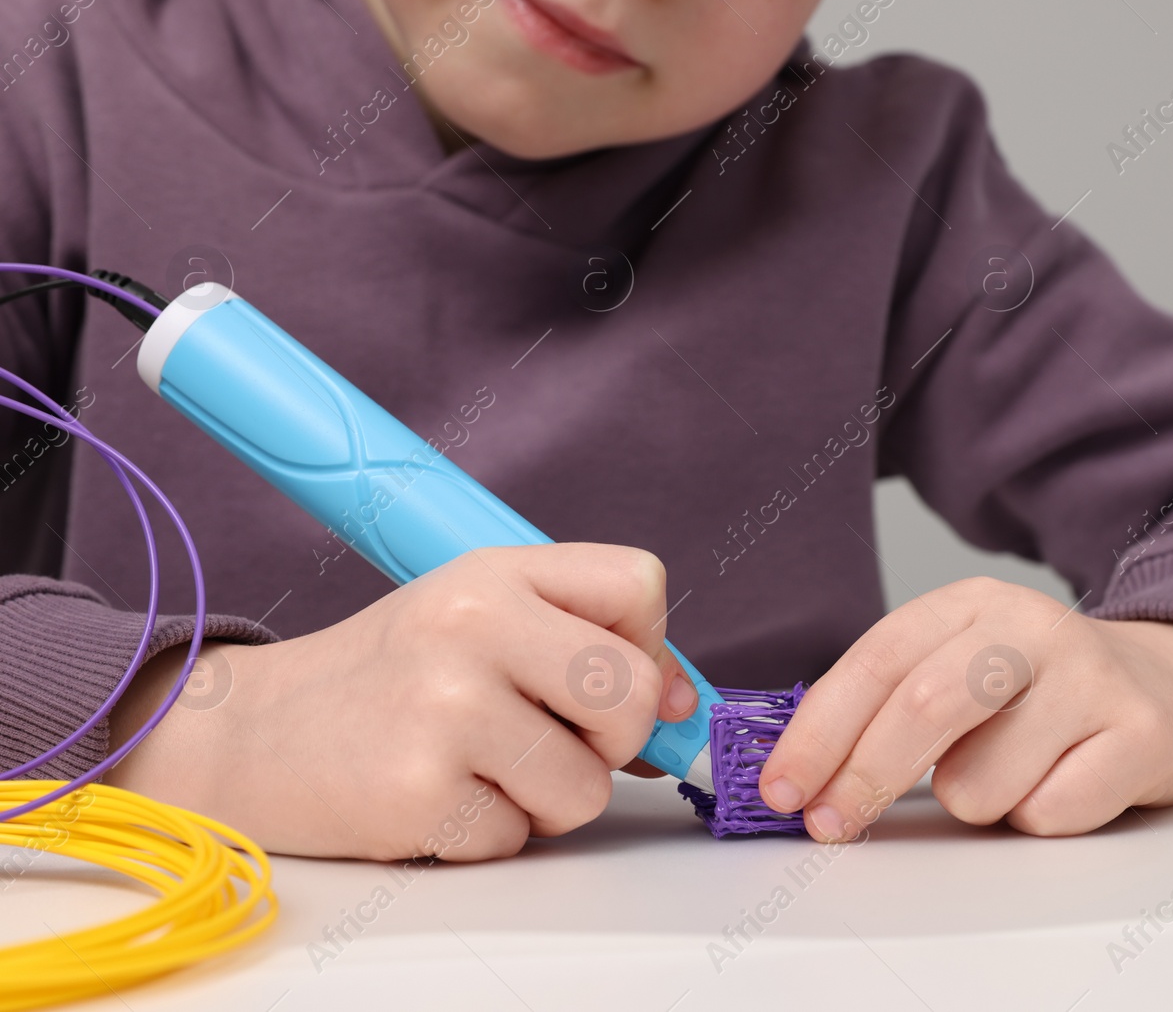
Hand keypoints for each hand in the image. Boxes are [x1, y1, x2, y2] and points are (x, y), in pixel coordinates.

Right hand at [105, 544, 698, 859]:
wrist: (254, 734)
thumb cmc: (393, 677)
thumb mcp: (485, 622)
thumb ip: (588, 644)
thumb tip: (681, 707)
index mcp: (495, 571)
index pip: (641, 583)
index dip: (645, 645)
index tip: (597, 677)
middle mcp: (471, 624)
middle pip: (630, 696)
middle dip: (610, 741)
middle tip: (545, 736)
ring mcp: (444, 708)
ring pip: (587, 787)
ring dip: (546, 798)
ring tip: (477, 766)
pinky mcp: (420, 792)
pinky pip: (520, 836)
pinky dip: (490, 831)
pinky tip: (435, 794)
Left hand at [758, 577, 1172, 840]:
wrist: (1171, 686)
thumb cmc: (1040, 694)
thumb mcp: (961, 669)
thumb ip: (887, 706)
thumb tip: (803, 775)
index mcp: (970, 606)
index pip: (876, 663)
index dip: (819, 733)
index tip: (783, 789)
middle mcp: (1030, 627)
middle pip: (924, 706)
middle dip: (865, 777)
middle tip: (834, 824)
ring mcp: (1090, 676)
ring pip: (982, 781)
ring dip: (975, 803)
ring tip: (1009, 775)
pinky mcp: (1140, 733)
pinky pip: (1049, 813)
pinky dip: (1038, 817)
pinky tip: (1064, 781)